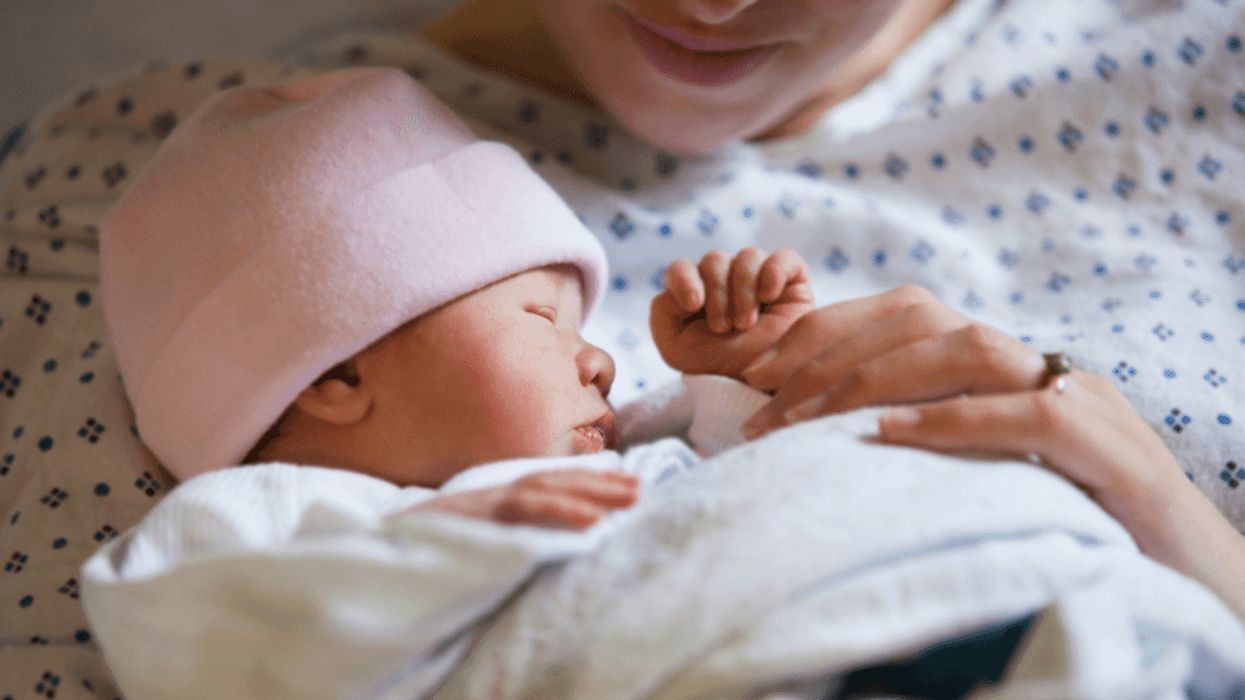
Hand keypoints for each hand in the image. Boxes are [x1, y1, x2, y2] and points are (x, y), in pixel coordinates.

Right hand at [412, 469, 640, 529]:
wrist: (375, 549)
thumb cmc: (424, 548)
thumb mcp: (474, 539)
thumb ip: (507, 534)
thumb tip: (547, 544)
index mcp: (498, 500)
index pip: (552, 484)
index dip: (591, 482)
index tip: (629, 486)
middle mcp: (494, 494)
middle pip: (556, 480)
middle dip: (601, 483)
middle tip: (642, 488)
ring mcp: (484, 503)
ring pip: (546, 489)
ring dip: (591, 493)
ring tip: (628, 500)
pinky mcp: (476, 517)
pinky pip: (523, 511)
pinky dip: (559, 511)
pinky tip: (591, 520)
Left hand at [650, 247, 814, 382]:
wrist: (766, 381)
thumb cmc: (720, 364)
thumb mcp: (676, 349)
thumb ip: (661, 313)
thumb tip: (682, 285)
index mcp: (695, 290)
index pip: (681, 267)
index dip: (684, 278)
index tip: (694, 303)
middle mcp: (725, 278)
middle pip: (714, 260)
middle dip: (717, 295)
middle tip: (723, 328)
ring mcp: (758, 275)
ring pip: (747, 256)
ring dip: (744, 292)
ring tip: (747, 324)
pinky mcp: (790, 278)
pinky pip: (782, 257)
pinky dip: (774, 273)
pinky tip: (770, 297)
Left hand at [736, 285, 1239, 581]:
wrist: (1184, 566)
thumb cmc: (1069, 514)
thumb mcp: (985, 463)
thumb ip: (927, 431)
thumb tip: (828, 430)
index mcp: (1007, 364)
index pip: (906, 312)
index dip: (826, 331)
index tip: (759, 371)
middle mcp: (1042, 364)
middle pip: (925, 319)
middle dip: (830, 359)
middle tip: (764, 414)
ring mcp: (1083, 398)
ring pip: (972, 350)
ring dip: (875, 380)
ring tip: (806, 422)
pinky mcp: (1113, 452)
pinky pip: (1030, 415)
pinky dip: (954, 420)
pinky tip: (890, 434)